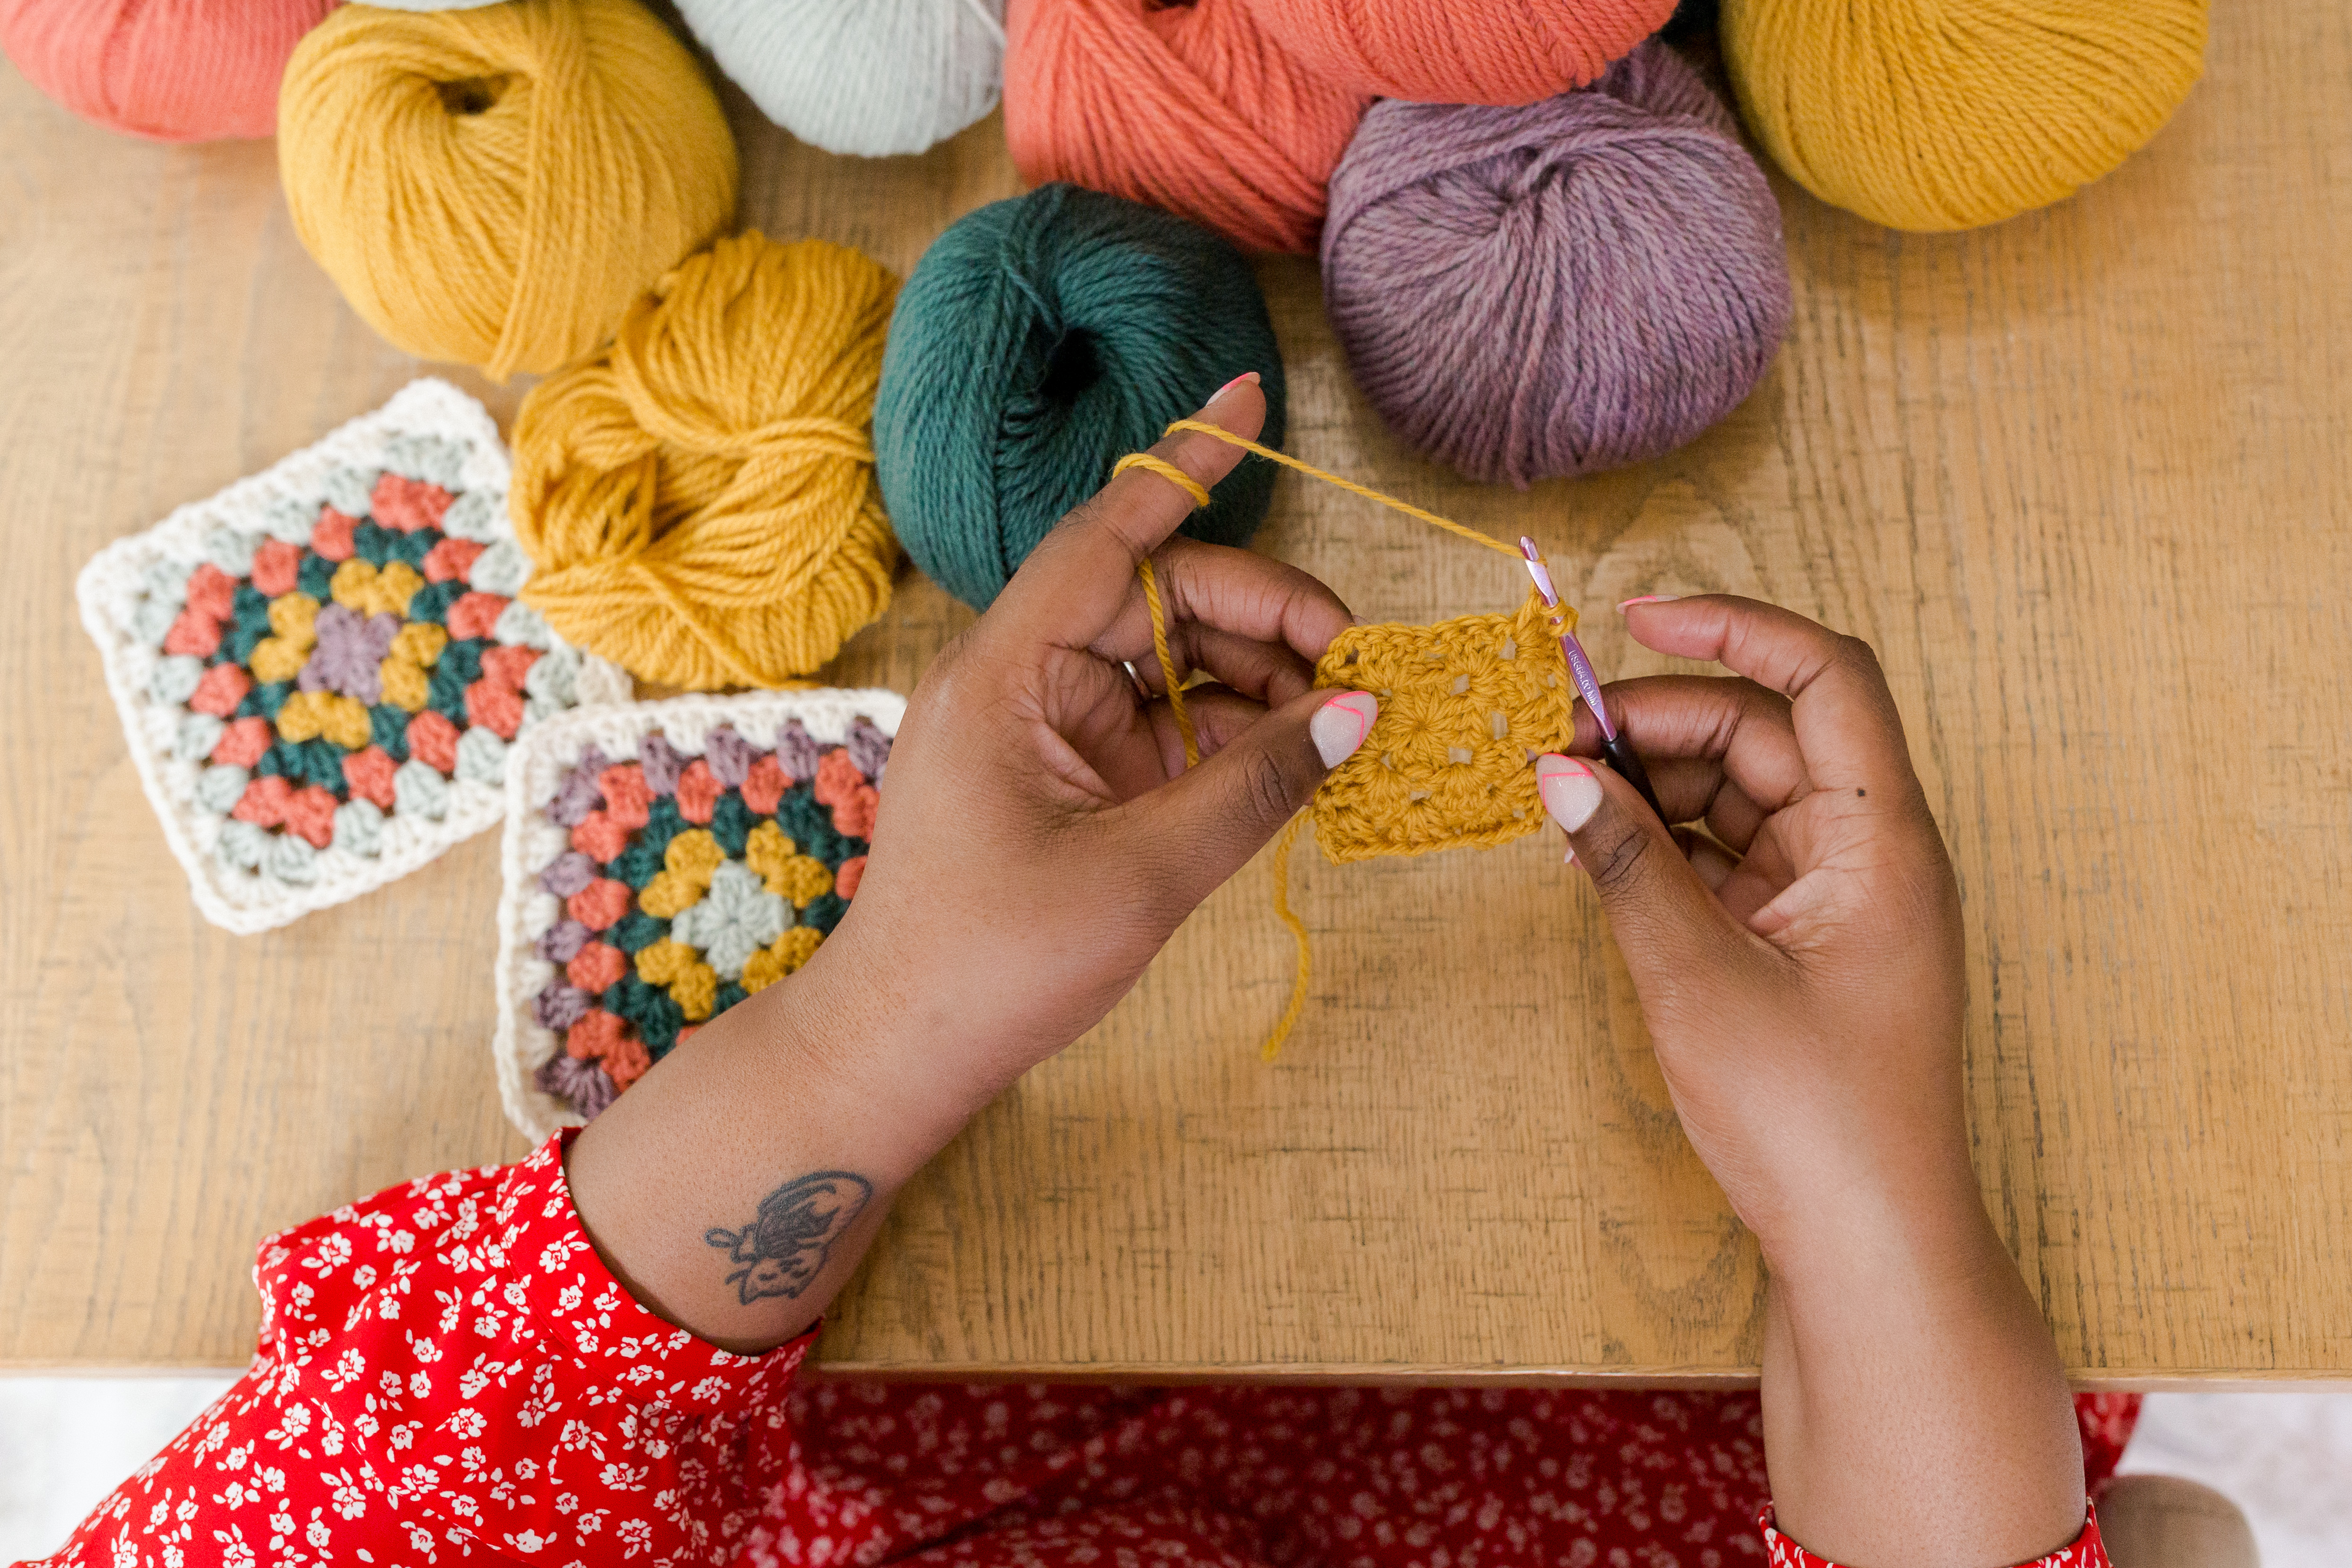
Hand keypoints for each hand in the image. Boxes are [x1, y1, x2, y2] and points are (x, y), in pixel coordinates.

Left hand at [820, 375, 1373, 1110]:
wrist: (904, 1048)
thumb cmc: (992, 962)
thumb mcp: (1140, 875)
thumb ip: (1255, 787)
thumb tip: (1358, 712)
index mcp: (1008, 670)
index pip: (1110, 532)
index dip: (1183, 463)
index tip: (1249, 398)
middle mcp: (1026, 676)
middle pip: (1165, 598)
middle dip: (1269, 619)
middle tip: (1363, 666)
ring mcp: (1051, 726)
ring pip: (1177, 661)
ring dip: (1264, 682)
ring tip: (1344, 723)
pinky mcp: (1074, 775)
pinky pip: (1170, 724)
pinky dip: (1236, 736)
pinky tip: (1300, 758)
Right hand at [1535, 596, 1973, 1257]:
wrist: (1868, 1249)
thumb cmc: (1814, 1123)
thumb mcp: (1699, 980)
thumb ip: (1625, 864)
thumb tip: (1559, 774)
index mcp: (1881, 840)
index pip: (1824, 676)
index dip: (1733, 627)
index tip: (1633, 617)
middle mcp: (1867, 850)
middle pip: (1764, 730)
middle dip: (1658, 718)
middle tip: (1554, 742)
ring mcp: (1834, 895)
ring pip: (1737, 790)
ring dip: (1650, 780)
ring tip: (1560, 798)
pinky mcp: (1799, 939)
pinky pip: (1726, 853)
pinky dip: (1661, 842)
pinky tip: (1593, 850)